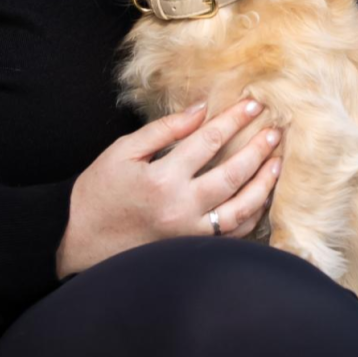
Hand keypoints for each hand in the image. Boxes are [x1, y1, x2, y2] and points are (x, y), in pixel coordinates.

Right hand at [55, 97, 282, 278]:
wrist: (79, 240)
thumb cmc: (99, 192)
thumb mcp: (123, 151)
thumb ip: (164, 129)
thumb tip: (200, 109)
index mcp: (162, 179)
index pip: (208, 142)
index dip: (233, 121)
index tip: (252, 105)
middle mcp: (180, 209)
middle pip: (232, 174)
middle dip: (258, 148)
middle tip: (277, 129)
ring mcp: (189, 234)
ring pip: (240, 209)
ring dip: (263, 184)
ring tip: (278, 162)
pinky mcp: (191, 251)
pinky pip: (231, 235)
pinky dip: (251, 216)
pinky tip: (261, 197)